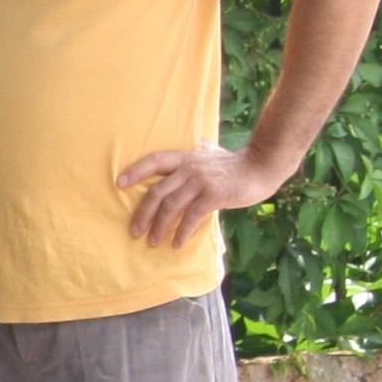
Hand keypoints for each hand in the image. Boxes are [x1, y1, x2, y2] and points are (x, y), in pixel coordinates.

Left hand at [117, 143, 292, 250]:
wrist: (262, 168)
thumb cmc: (234, 164)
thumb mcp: (211, 151)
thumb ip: (199, 148)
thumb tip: (195, 138)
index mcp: (185, 158)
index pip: (155, 161)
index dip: (136, 171)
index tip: (119, 183)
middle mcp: (190, 168)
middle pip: (157, 191)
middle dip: (143, 213)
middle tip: (134, 231)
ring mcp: (201, 181)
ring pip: (171, 206)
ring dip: (159, 226)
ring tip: (152, 241)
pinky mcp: (214, 195)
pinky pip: (192, 216)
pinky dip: (182, 232)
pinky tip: (177, 243)